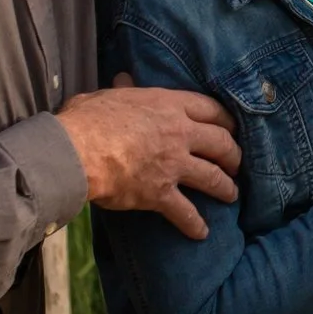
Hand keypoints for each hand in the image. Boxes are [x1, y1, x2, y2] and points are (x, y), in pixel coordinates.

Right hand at [60, 77, 241, 240]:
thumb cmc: (87, 119)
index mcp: (169, 106)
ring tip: (231, 194)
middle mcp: (179, 134)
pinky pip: (186, 212)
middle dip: (233, 155)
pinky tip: (202, 233)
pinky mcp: (161, 194)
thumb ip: (123, 90)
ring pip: (213, 178)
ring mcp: (174, 165)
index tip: (231, 128)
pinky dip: (195, 225)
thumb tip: (123, 80)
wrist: (76, 151)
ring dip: (225, 188)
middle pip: (221, 143)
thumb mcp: (108, 96)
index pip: (211, 109)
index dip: (226, 120)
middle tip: (236, 164)